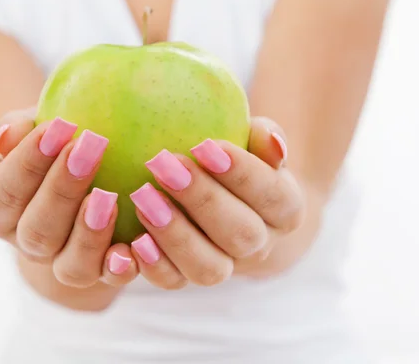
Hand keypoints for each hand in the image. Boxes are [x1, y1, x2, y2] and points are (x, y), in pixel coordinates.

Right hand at [0, 108, 137, 287]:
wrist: (89, 172)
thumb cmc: (57, 142)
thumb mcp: (35, 129)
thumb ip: (18, 128)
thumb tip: (7, 135)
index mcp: (1, 208)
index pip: (5, 191)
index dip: (28, 161)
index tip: (57, 127)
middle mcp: (29, 242)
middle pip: (36, 231)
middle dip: (62, 189)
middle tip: (90, 148)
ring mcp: (66, 262)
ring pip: (70, 266)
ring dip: (89, 233)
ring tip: (109, 197)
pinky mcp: (105, 270)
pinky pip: (110, 279)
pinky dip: (119, 267)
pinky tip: (131, 246)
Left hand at [128, 117, 304, 288]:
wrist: (220, 197)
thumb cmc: (233, 158)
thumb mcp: (253, 142)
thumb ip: (264, 137)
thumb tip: (271, 142)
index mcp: (284, 210)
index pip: (273, 196)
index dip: (242, 174)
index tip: (206, 146)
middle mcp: (259, 245)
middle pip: (241, 235)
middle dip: (202, 199)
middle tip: (164, 165)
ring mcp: (224, 266)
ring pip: (209, 268)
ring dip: (175, 234)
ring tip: (143, 196)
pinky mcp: (186, 276)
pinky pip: (173, 281)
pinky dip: (153, 265)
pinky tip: (134, 239)